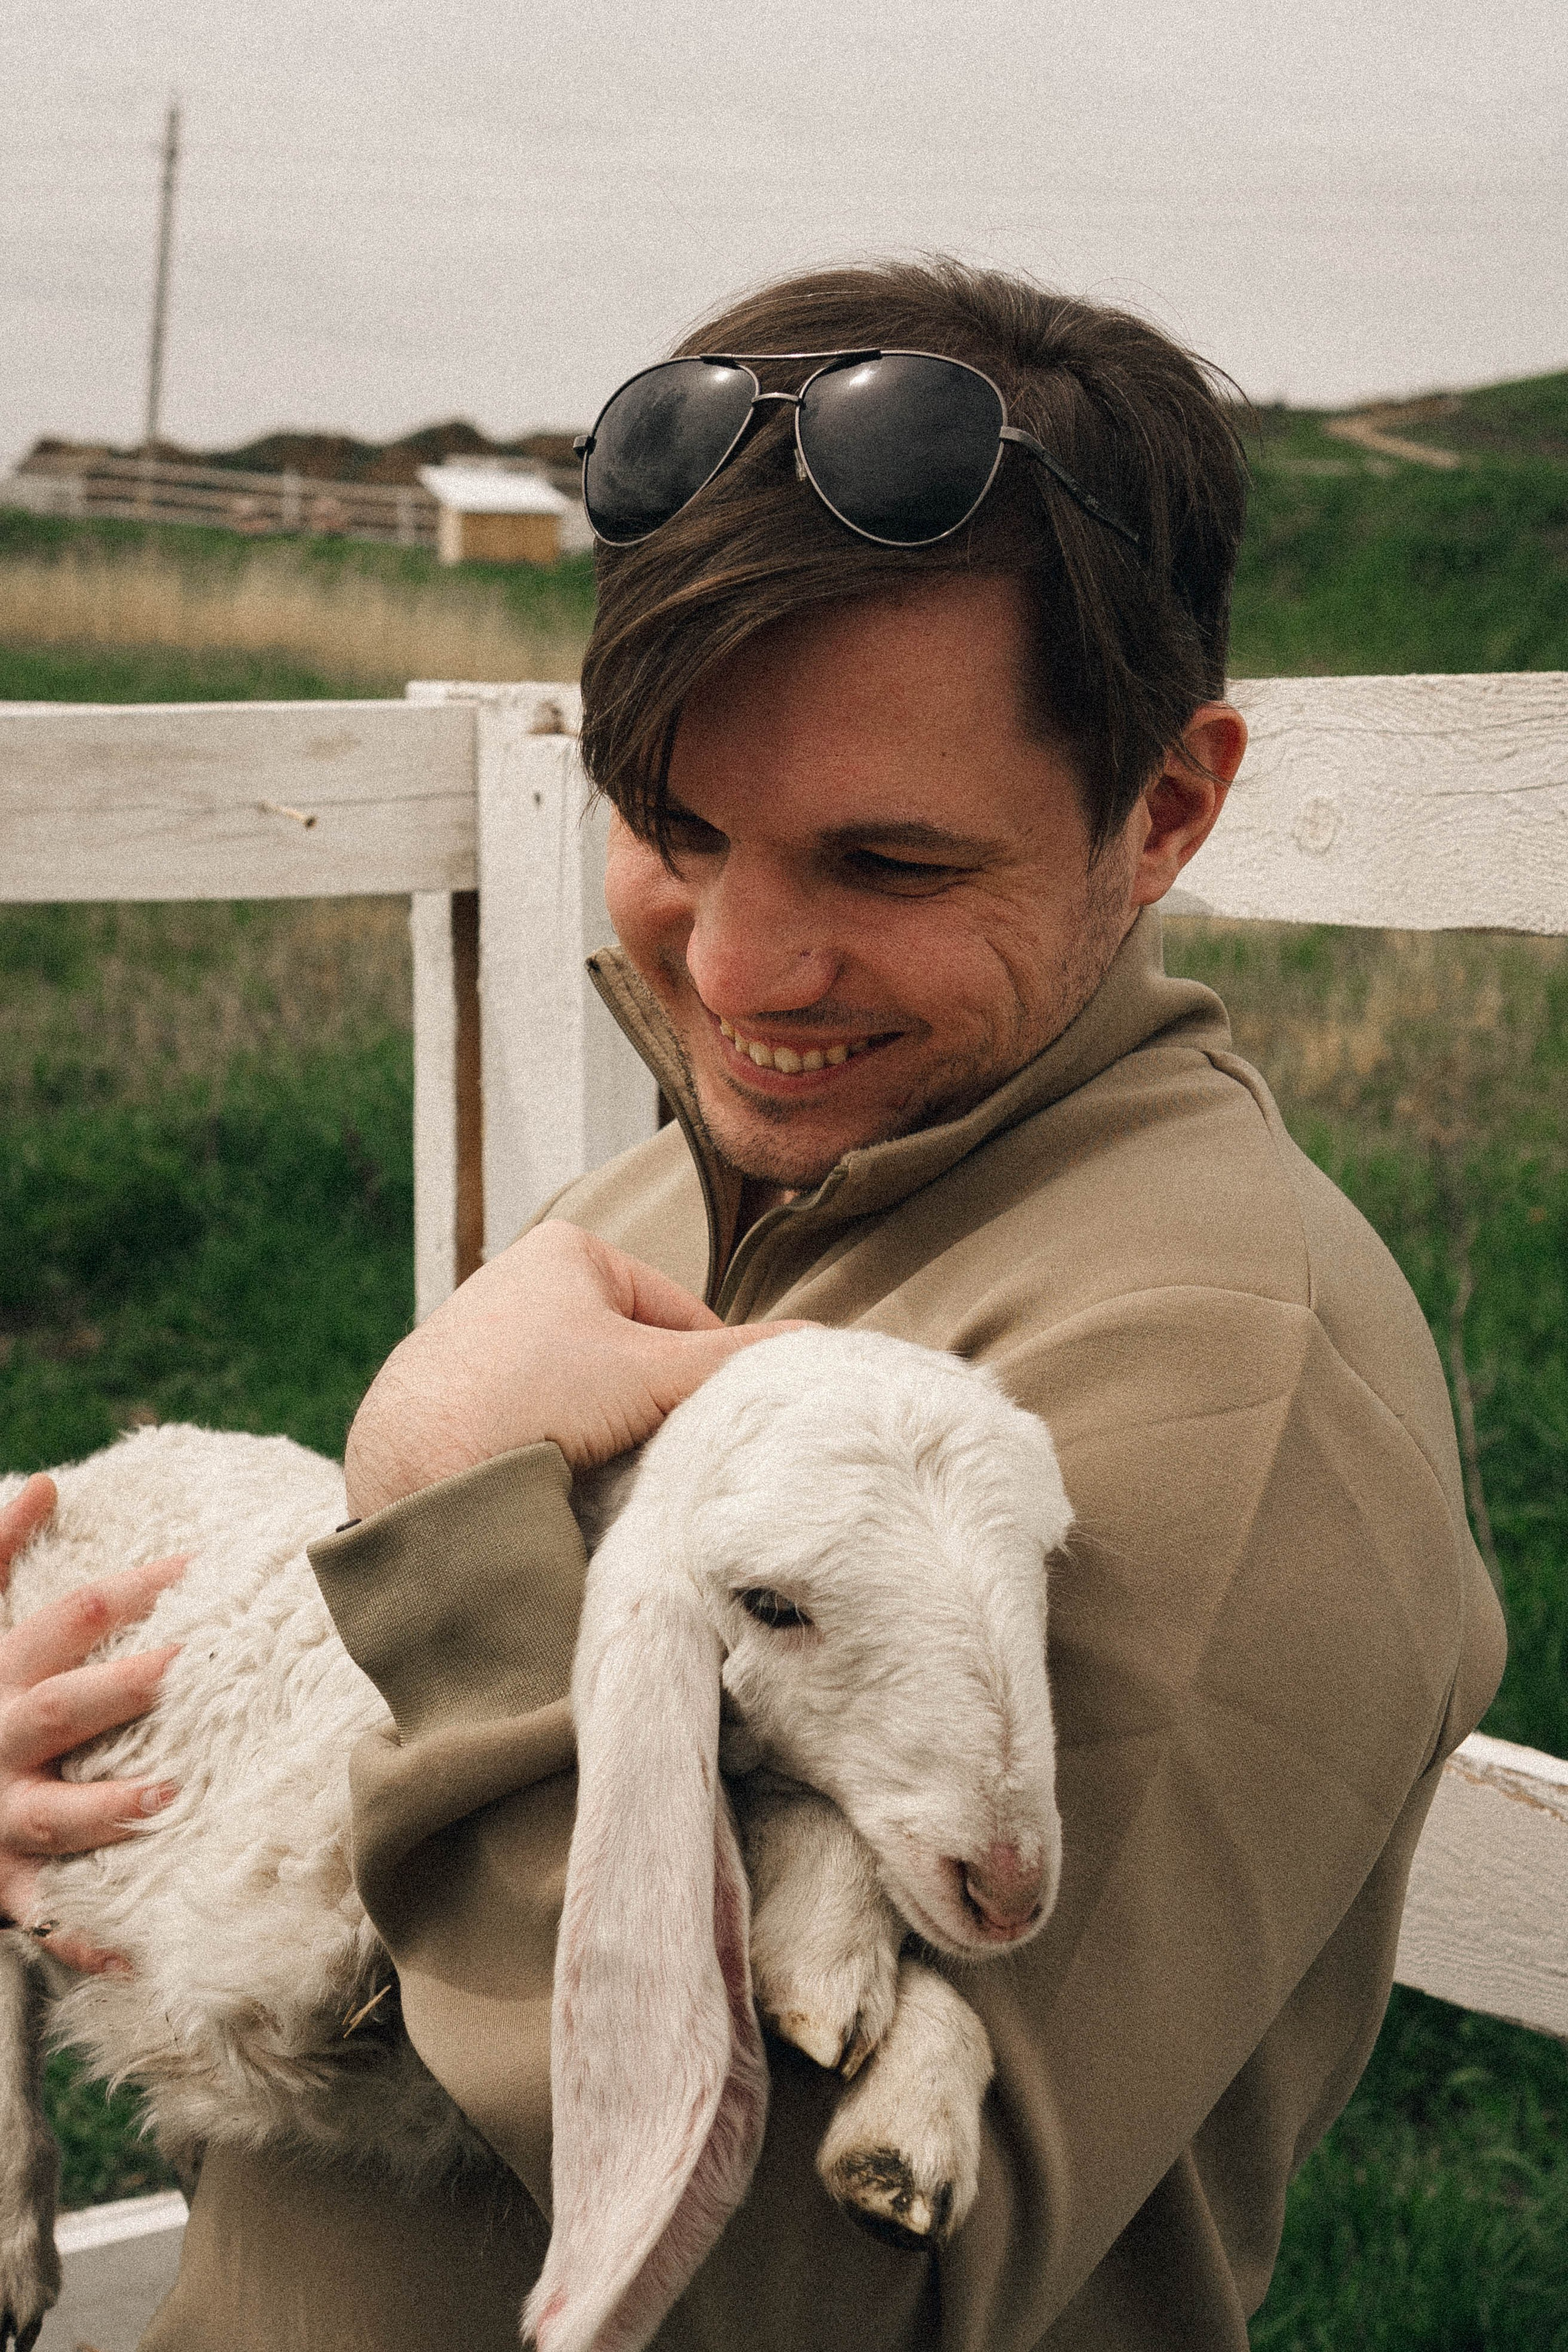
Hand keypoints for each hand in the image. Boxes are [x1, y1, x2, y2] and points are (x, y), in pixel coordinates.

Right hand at [0, 1473, 186, 1974]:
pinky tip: (138, 1951)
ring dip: (111, 1807)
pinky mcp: (2, 1884)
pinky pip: (49, 1916)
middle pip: (60, 1709)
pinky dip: (88, 1936)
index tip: (196, 1567)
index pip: (67, 1618)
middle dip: (123, 1687)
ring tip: (172, 1795)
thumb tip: (41, 1481)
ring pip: (54, 1815)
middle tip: (189, 1665)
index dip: (129, 1589)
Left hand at [345, 1221, 804, 1518]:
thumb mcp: (653, 1373)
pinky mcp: (451, 1396)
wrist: (415, 1473)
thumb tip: (824, 1345)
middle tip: (657, 1459)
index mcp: (567, 1249)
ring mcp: (479, 1339)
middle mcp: (516, 1279)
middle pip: (630, 1356)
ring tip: (601, 1474)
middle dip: (649, 1408)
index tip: (705, 1429)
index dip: (704, 1377)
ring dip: (603, 1434)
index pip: (678, 1314)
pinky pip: (533, 1420)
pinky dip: (552, 1450)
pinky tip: (552, 1481)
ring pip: (584, 1394)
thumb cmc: (531, 1399)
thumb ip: (738, 1360)